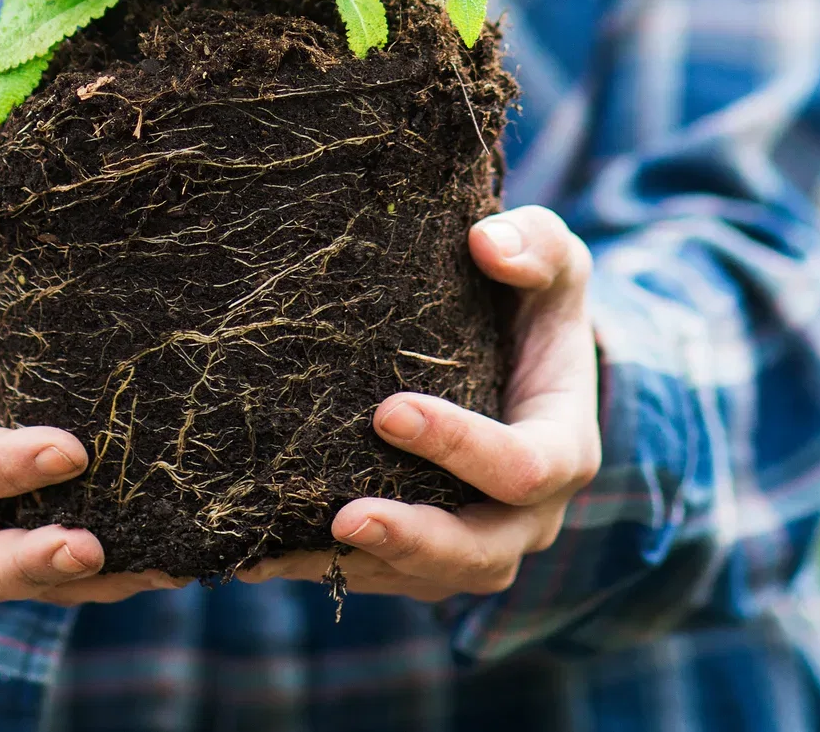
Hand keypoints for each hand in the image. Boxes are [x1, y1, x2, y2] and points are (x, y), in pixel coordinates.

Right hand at [0, 221, 183, 605]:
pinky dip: (128, 571)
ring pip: (33, 582)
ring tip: (165, 567)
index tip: (73, 449)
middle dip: (30, 564)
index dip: (2, 466)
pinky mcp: (45, 519)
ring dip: (94, 583)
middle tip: (92, 549)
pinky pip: (78, 569)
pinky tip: (183, 558)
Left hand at [238, 206, 601, 600]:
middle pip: (479, 553)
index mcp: (562, 449)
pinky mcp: (429, 552)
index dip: (460, 447)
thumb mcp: (552, 262)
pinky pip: (385, 577)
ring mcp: (478, 541)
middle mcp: (527, 515)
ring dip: (363, 567)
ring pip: (428, 578)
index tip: (388, 411)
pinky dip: (325, 570)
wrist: (527, 362)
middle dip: (412, 539)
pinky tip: (257, 556)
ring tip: (284, 551)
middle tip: (344, 517)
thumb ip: (534, 245)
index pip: (521, 468)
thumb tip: (486, 242)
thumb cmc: (534, 302)